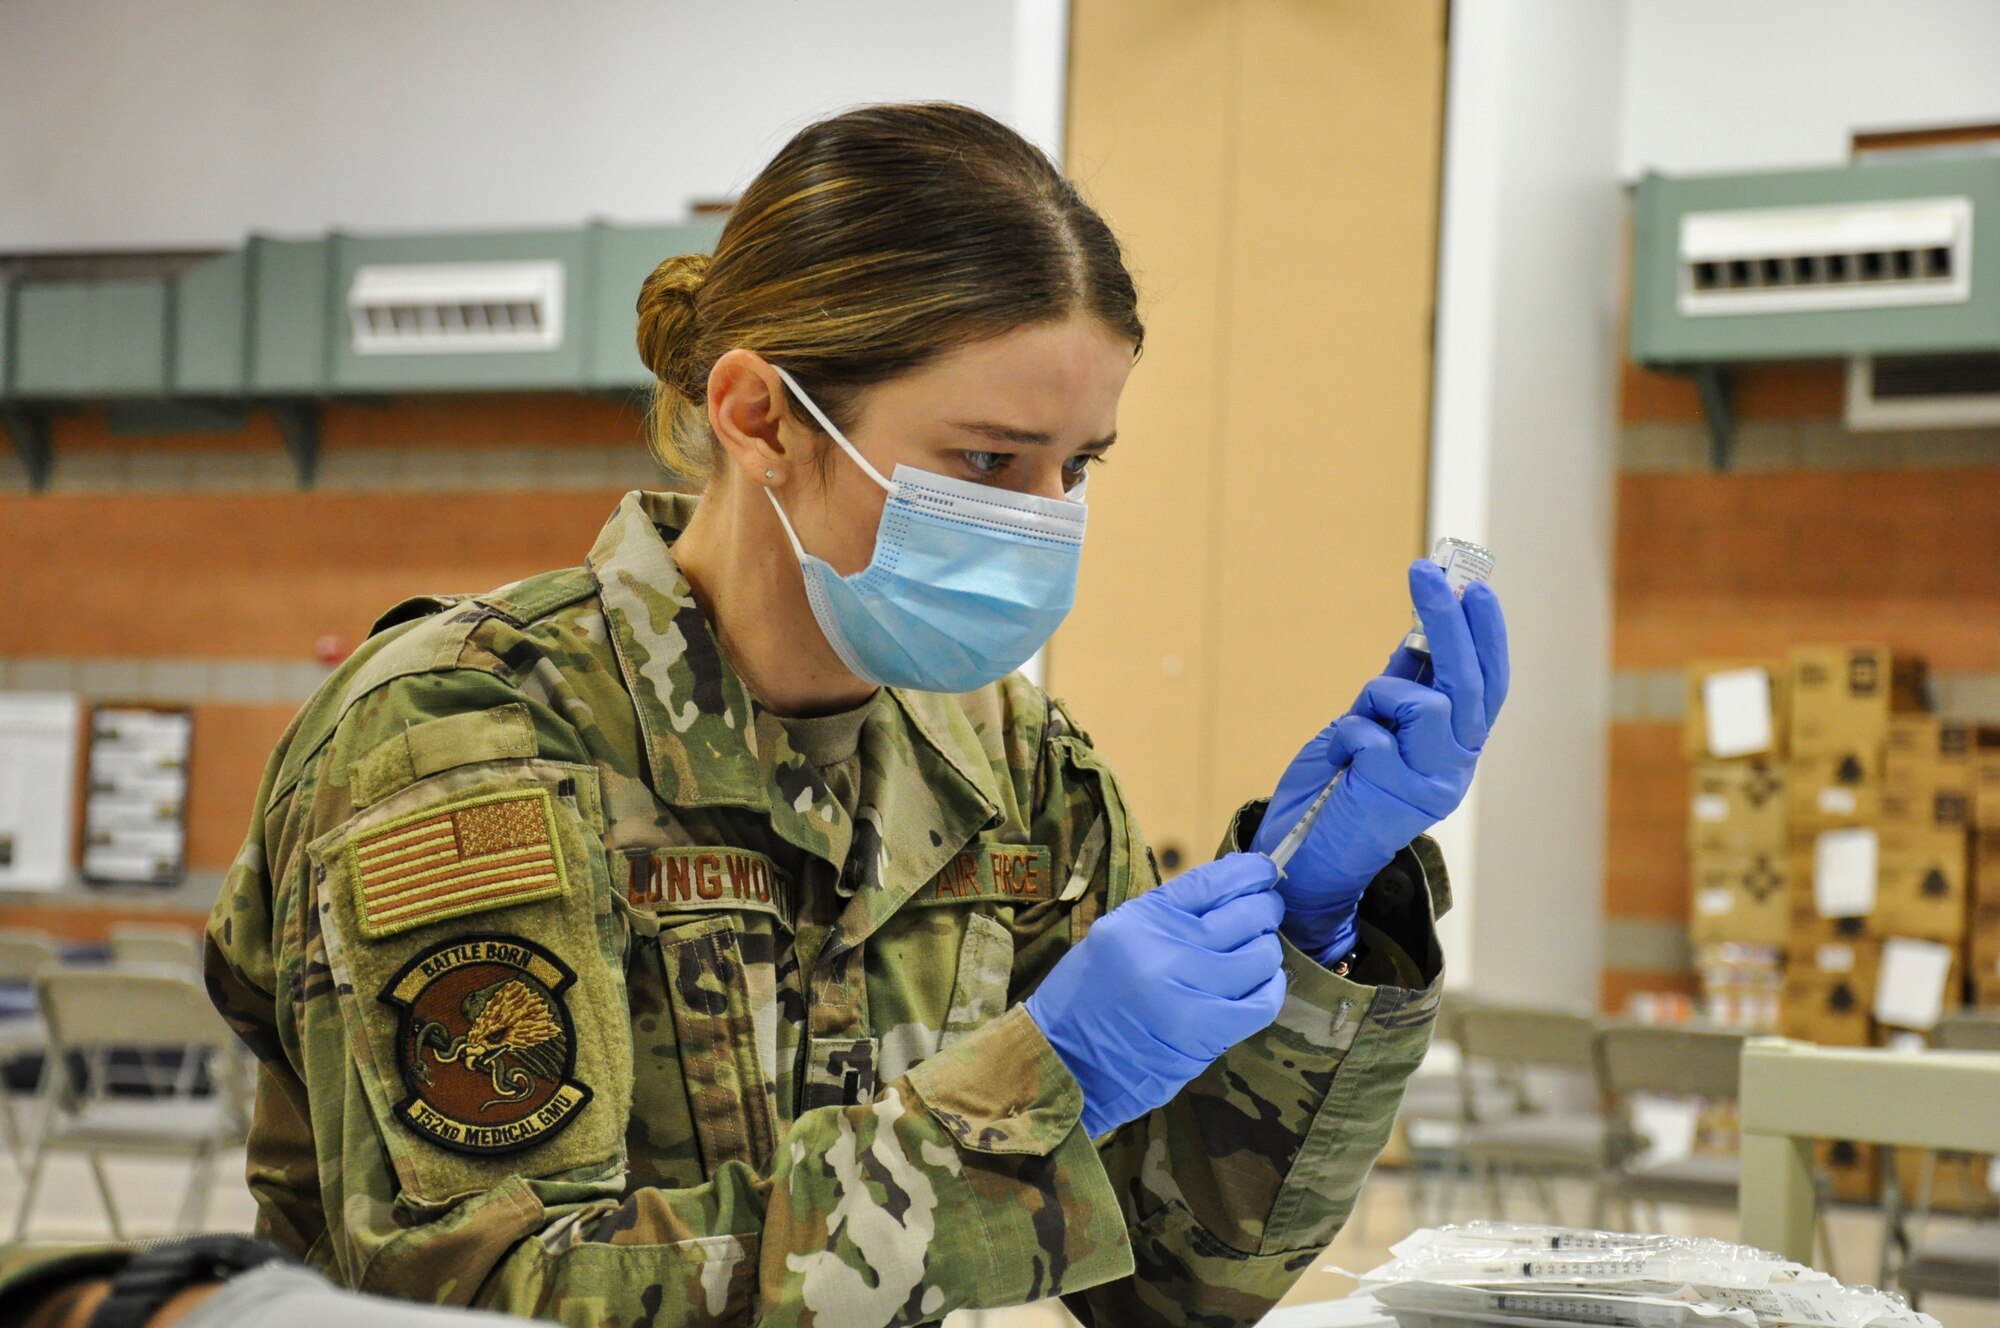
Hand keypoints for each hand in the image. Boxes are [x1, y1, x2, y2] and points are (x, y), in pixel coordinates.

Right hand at [1024, 853, 1286, 1137]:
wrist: (1066, 1060)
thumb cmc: (1089, 995)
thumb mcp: (1118, 935)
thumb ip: (1169, 915)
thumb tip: (1230, 893)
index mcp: (1143, 918)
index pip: (1213, 882)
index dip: (1250, 872)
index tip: (1264, 872)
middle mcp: (1167, 949)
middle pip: (1246, 916)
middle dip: (1265, 909)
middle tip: (1266, 913)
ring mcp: (1189, 992)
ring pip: (1260, 957)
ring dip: (1266, 950)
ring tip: (1257, 952)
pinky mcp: (1205, 1032)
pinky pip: (1261, 1003)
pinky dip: (1270, 988)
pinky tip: (1262, 984)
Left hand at [1250, 560, 1508, 962]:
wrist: (1307, 861)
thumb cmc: (1339, 791)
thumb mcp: (1375, 725)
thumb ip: (1401, 687)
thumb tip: (1421, 632)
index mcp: (1458, 746)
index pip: (1490, 683)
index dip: (1488, 635)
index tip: (1476, 586)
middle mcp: (1456, 765)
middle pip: (1467, 682)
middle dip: (1448, 621)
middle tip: (1425, 570)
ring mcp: (1432, 783)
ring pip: (1427, 702)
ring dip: (1381, 697)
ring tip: (1356, 724)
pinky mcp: (1397, 797)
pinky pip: (1374, 733)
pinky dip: (1350, 734)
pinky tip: (1341, 763)